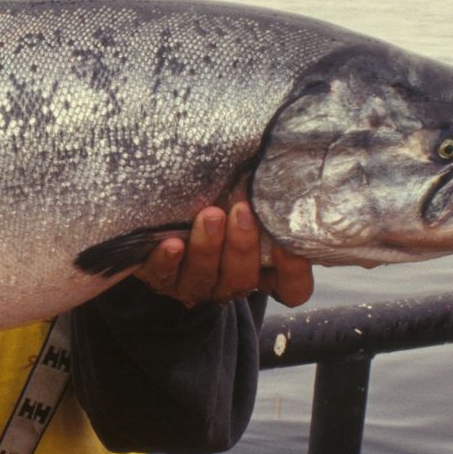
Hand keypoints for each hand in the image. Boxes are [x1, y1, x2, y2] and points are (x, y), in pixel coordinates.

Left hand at [133, 201, 314, 308]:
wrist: (165, 215)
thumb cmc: (220, 200)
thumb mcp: (245, 199)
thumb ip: (263, 194)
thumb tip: (279, 165)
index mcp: (262, 271)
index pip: (291, 288)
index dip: (292, 272)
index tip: (288, 244)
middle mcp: (229, 282)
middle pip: (242, 280)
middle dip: (242, 246)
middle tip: (242, 211)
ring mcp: (194, 284)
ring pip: (203, 278)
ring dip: (207, 248)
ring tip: (209, 215)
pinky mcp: (160, 278)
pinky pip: (162, 276)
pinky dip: (168, 260)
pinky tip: (172, 243)